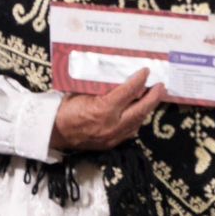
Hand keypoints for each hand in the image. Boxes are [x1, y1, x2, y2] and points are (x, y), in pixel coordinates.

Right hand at [50, 69, 165, 152]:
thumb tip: (121, 76)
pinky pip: (130, 131)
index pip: (129, 92)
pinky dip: (138, 120)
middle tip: (161, 86)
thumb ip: (103, 87)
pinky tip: (140, 112)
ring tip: (154, 97)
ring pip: (138, 121)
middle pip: (141, 109)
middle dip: (154, 96)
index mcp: (103, 109)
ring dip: (148, 108)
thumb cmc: (66, 109)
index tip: (146, 71)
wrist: (53, 133)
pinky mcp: (111, 145)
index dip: (139, 80)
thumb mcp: (83, 92)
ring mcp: (112, 137)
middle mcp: (111, 125)